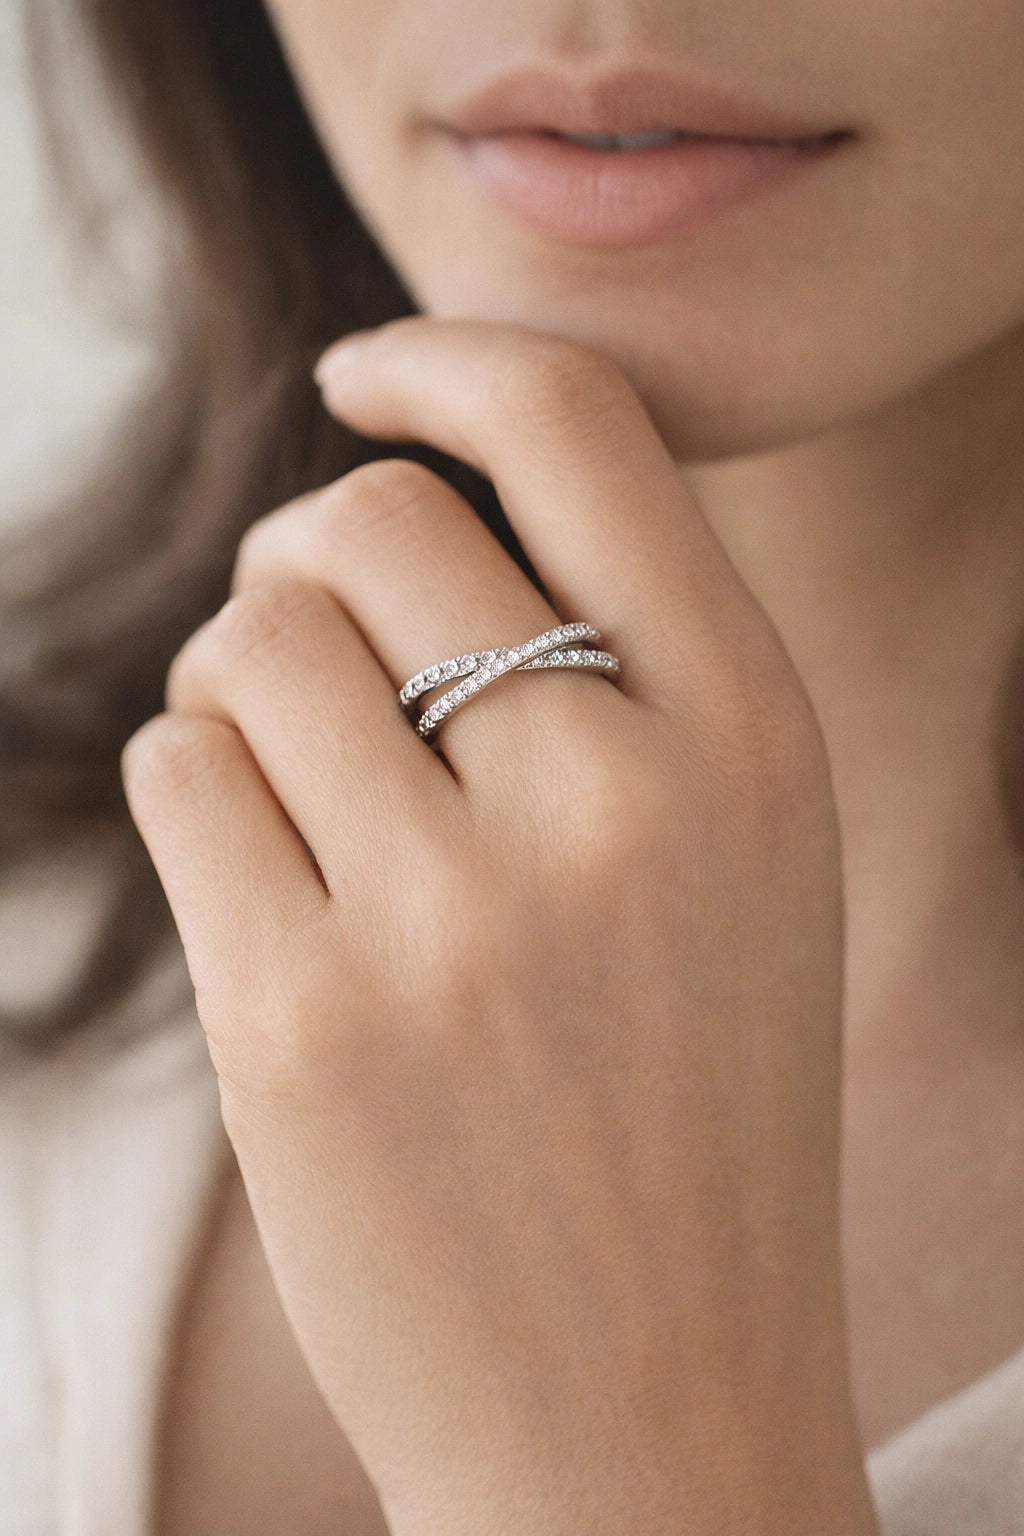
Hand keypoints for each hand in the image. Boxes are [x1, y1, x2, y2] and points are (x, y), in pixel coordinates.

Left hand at [122, 318, 876, 1535]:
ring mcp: (457, 919)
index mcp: (754, 741)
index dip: (450, 360)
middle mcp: (618, 803)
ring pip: (251, 642)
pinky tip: (257, 876)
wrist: (646, 1414)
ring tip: (289, 780)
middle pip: (372, 522)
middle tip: (309, 635)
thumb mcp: (736, 866)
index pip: (582, 431)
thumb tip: (389, 499)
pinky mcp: (304, 1024)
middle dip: (306, 553)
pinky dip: (193, 787)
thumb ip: (619, 674)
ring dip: (239, 682)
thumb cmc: (684, 1118)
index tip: (364, 376)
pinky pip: (178, 770)